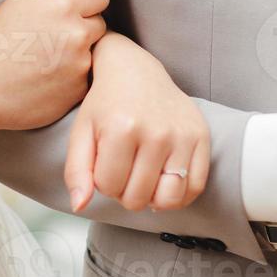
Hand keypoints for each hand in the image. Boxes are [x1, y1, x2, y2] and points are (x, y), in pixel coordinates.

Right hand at [0, 0, 107, 131]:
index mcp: (63, 7)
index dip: (84, 2)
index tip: (68, 13)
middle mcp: (78, 34)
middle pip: (100, 23)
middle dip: (83, 26)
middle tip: (52, 37)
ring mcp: (81, 64)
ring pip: (95, 51)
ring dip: (79, 52)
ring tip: (48, 59)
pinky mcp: (79, 90)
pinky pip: (86, 76)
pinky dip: (73, 76)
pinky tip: (48, 78)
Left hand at [64, 34, 208, 212]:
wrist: (137, 71)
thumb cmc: (107, 104)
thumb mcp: (82, 132)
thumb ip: (76, 170)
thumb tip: (79, 205)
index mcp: (122, 129)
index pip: (109, 187)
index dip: (103, 182)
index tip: (106, 163)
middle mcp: (155, 133)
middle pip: (137, 198)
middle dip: (125, 192)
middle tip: (124, 170)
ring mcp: (181, 135)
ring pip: (167, 199)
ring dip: (152, 197)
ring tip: (144, 178)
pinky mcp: (201, 137)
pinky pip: (195, 188)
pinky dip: (179, 195)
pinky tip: (165, 181)